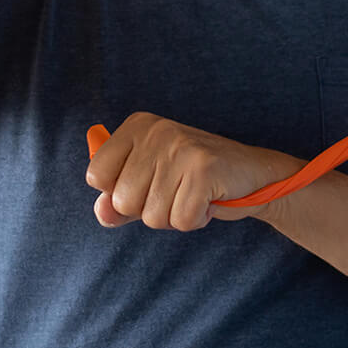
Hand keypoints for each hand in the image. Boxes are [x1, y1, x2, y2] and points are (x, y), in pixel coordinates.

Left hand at [85, 113, 300, 230]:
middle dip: (149, 209)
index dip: (118, 193)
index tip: (146, 184)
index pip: (96, 175)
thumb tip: (103, 212)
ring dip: (174, 216)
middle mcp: (156, 131)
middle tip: (176, 191)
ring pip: (152, 216)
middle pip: (123, 200)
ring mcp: (180, 148)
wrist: (251, 174)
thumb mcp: (149, 183)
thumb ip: (119, 199)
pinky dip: (195, 220)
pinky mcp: (203, 169)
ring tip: (193, 194)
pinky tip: (207, 200)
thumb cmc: (193, 178)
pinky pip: (181, 220)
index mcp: (137, 127)